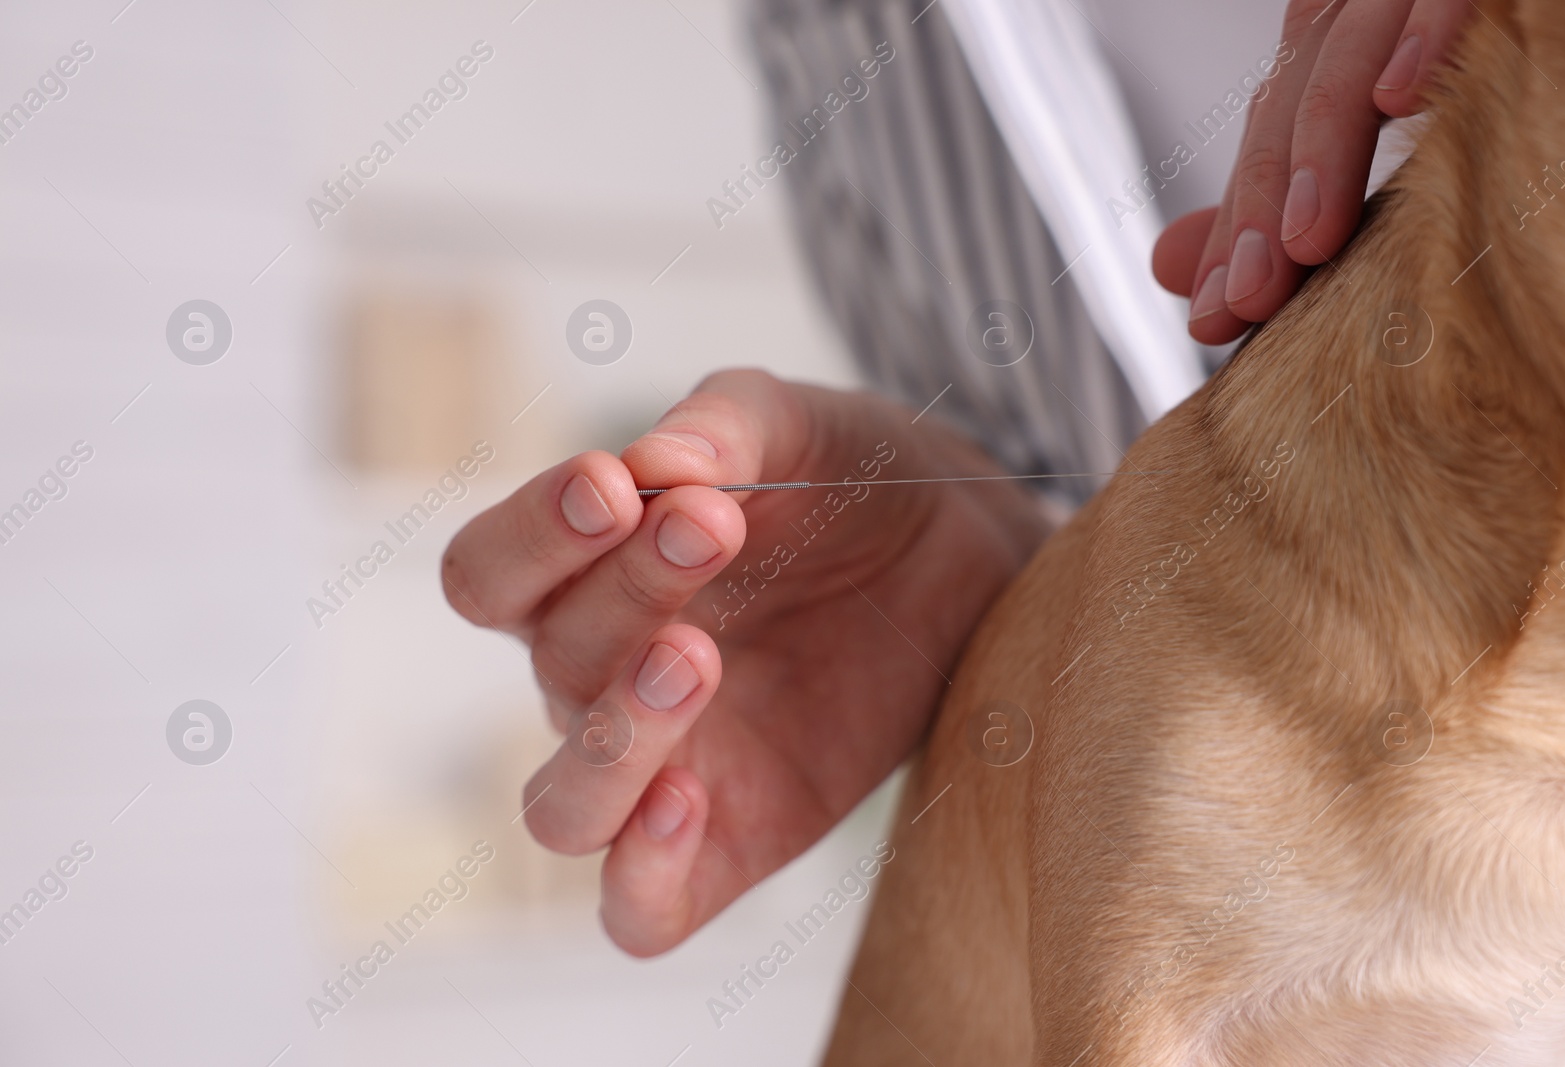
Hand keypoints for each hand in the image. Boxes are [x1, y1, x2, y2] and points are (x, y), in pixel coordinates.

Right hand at [441, 370, 1049, 954]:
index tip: (614, 487)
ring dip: (612, 739)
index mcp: (581, 575)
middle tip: (713, 529)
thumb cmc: (846, 480)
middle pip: (549, 662)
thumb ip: (722, 428)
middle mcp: (595, 680)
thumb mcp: (798, 425)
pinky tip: (690, 800)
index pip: (488, 575)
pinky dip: (641, 875)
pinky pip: (639, 912)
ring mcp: (658, 770)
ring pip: (562, 810)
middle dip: (625, 591)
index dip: (529, 536)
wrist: (959, 554)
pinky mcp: (732, 844)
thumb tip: (653, 466)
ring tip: (694, 658)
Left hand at [1153, 0, 1469, 342]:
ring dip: (1325, 142)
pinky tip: (1403, 96)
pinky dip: (1427, 31)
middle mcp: (1367, 3)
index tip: (1213, 318)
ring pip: (1352, 44)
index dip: (1238, 225)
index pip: (1269, 134)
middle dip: (1265, 203)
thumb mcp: (1364, 130)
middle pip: (1295, 96)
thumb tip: (1164, 264)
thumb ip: (1275, 191)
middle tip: (1244, 301)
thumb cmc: (1494, 67)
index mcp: (1334, 42)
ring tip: (1307, 240)